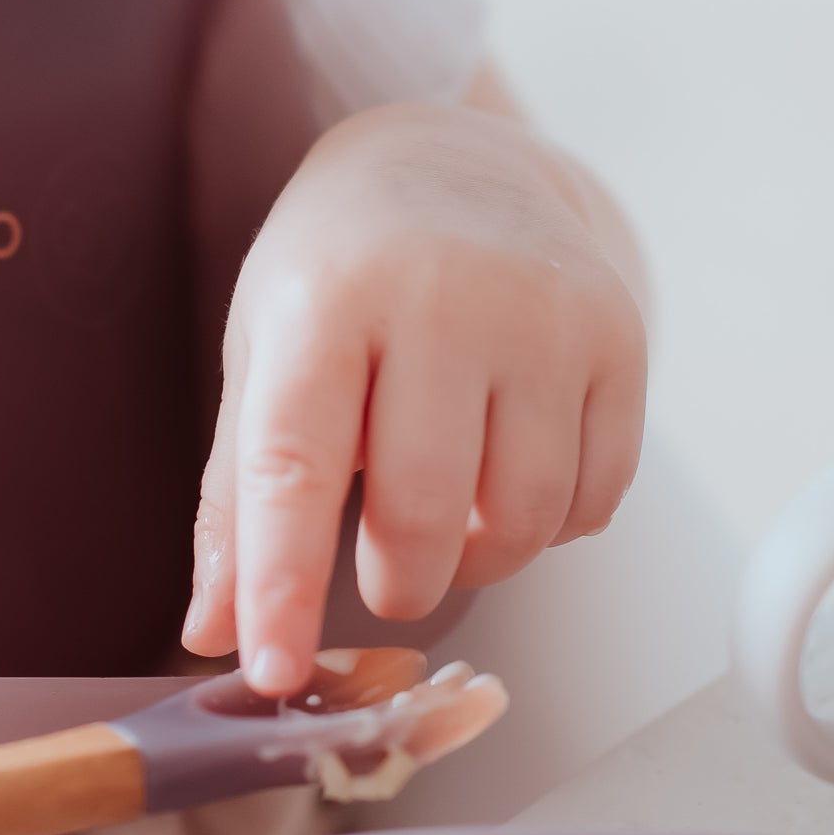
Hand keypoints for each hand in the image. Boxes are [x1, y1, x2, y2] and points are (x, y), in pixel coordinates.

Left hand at [182, 102, 646, 694]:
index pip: (294, 464)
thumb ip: (239, 496)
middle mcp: (440, 296)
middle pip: (420, 514)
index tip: (269, 672)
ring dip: (478, 559)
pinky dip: (548, 526)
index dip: (282, 584)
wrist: (456, 162)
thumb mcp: (264, 352)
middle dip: (397, 582)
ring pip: (520, 522)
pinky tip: (510, 470)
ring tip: (446, 509)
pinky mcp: (618, 337)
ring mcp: (541, 314)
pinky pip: (593, 502)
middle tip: (385, 571)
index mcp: (325, 298)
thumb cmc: (341, 271)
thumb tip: (215, 632)